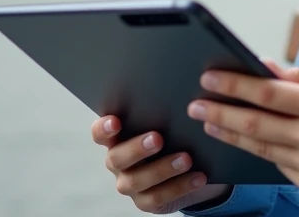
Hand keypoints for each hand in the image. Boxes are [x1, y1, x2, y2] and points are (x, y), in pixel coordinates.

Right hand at [92, 115, 231, 213]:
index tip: (116, 121)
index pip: (100, 133)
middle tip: (158, 138)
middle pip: (116, 158)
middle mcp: (118, 162)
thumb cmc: (175, 136)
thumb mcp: (169, 123)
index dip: (103, 128)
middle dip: (137, 148)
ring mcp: (129, 184)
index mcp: (117, 138)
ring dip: (163, 168)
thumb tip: (178, 95)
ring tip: (186, 159)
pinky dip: (180, 186)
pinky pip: (158, 197)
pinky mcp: (145, 202)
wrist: (193, 167)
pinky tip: (198, 177)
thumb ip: (163, 112)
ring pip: (137, 180)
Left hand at [188, 60, 298, 202]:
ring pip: (259, 148)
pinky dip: (258, 151)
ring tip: (209, 121)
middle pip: (255, 123)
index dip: (234, 85)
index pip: (267, 92)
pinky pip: (277, 164)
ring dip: (230, 133)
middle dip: (220, 111)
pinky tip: (242, 140)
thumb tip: (265, 67)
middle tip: (196, 103)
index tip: (209, 77)